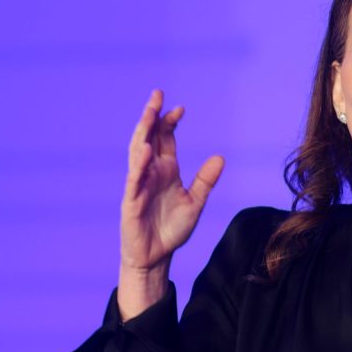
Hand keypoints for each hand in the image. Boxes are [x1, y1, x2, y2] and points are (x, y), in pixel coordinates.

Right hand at [119, 89, 223, 317]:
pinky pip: (134, 179)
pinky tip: (146, 150)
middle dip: (152, 117)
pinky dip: (140, 165)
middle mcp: (150, 173)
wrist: (157, 256)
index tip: (180, 108)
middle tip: (157, 95)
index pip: (165, 140)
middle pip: (148, 138)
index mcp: (166, 170)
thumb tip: (220, 157)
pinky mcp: (131, 201)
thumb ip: (206, 180)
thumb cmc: (172, 228)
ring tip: (149, 114)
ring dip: (142, 133)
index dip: (170, 123)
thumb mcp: (196, 202)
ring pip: (137, 153)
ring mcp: (139, 185)